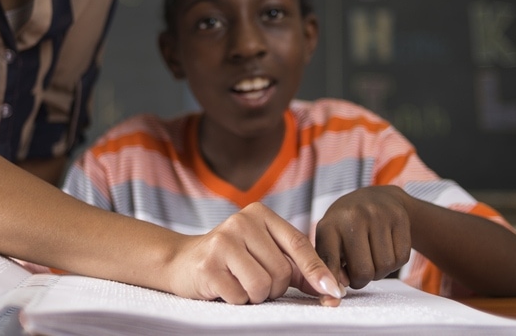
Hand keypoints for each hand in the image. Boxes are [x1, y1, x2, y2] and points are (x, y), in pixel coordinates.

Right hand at [166, 202, 344, 305]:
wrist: (181, 261)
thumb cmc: (232, 260)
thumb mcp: (264, 253)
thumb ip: (296, 268)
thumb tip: (331, 288)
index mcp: (260, 214)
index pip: (297, 243)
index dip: (316, 270)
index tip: (334, 292)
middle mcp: (241, 221)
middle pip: (281, 271)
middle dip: (274, 287)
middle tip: (254, 280)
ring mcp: (222, 241)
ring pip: (262, 286)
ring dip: (255, 296)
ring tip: (239, 283)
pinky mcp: (208, 265)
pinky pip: (240, 297)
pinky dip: (237, 300)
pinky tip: (224, 287)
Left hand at [315, 186, 412, 288]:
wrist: (376, 198)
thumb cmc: (347, 226)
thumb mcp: (330, 238)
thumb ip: (329, 264)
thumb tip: (336, 291)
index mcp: (329, 225)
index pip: (329, 261)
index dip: (332, 282)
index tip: (335, 296)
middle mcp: (353, 216)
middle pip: (363, 271)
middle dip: (362, 280)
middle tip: (358, 271)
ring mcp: (378, 214)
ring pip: (385, 266)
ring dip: (380, 271)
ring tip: (371, 258)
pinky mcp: (399, 217)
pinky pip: (401, 258)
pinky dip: (395, 262)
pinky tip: (385, 250)